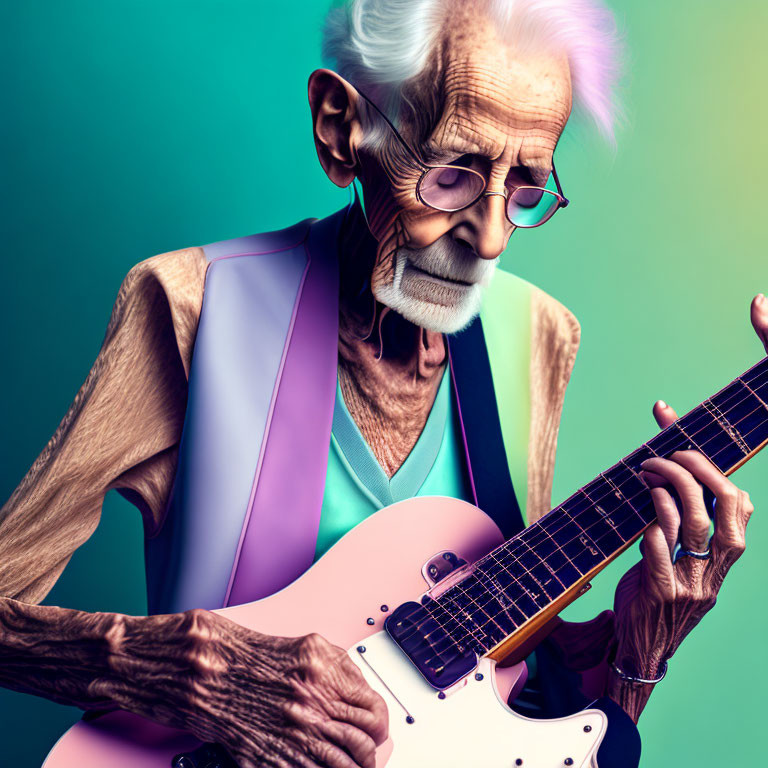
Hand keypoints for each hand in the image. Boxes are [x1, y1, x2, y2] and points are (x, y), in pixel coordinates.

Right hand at [106, 610, 388, 767]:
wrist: (202, 670)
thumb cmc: (249, 655)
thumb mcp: (306, 648)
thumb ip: (340, 670)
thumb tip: (364, 695)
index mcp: (324, 675)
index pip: (375, 712)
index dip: (381, 726)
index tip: (378, 730)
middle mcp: (312, 705)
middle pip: (365, 745)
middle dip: (371, 754)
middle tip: (368, 756)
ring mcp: (292, 734)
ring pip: (343, 767)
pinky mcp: (270, 758)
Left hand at [608, 295, 767, 719]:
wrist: (640, 652)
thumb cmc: (658, 595)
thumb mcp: (680, 562)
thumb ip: (679, 523)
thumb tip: (663, 475)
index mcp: (722, 559)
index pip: (737, 504)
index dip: (714, 465)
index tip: (676, 427)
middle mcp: (714, 570)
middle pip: (726, 509)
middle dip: (698, 470)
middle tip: (666, 451)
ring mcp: (689, 583)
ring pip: (693, 525)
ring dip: (668, 488)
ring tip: (644, 470)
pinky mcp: (660, 594)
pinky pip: (658, 551)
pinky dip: (651, 526)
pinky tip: (641, 515)